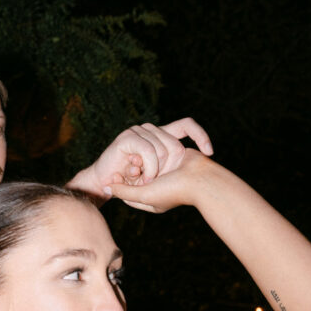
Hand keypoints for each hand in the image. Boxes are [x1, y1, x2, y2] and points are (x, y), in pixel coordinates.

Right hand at [67, 118, 212, 200]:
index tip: (209, 152)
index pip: (187, 126)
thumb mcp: (156, 179)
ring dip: (154, 171)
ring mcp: (138, 131)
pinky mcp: (128, 137)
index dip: (201, 136)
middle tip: (153, 181)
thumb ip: (171, 169)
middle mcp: (150, 129)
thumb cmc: (129, 184)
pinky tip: (140, 176)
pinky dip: (147, 168)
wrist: (102, 184)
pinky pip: (149, 151)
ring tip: (141, 180)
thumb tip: (198, 160)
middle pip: (175, 145)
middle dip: (168, 168)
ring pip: (162, 150)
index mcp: (159, 136)